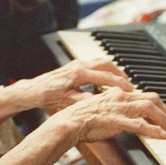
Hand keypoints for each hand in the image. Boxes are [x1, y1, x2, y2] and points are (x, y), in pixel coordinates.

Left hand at [0, 58, 134, 118]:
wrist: (34, 89)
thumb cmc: (49, 97)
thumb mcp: (69, 102)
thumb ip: (86, 101)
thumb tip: (101, 103)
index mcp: (79, 74)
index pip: (105, 77)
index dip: (120, 84)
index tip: (131, 90)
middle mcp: (79, 65)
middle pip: (107, 65)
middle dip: (120, 74)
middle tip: (131, 84)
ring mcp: (77, 62)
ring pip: (101, 61)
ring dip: (113, 70)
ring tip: (122, 79)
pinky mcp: (75, 64)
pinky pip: (95, 62)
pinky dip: (105, 68)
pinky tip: (108, 75)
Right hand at [47, 87, 165, 145]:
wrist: (70, 121)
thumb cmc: (81, 118)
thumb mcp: (101, 109)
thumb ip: (115, 111)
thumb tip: (124, 119)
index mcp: (117, 93)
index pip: (143, 94)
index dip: (156, 104)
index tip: (160, 112)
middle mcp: (121, 97)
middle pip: (152, 98)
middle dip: (165, 110)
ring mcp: (121, 109)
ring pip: (151, 108)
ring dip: (163, 119)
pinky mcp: (119, 121)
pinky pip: (142, 124)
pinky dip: (155, 130)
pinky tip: (162, 136)